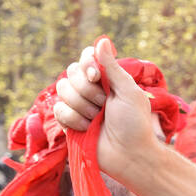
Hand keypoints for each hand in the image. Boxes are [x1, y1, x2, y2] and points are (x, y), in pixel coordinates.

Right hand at [52, 37, 159, 183]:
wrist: (130, 155)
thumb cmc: (135, 124)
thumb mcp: (128, 92)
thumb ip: (112, 67)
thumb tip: (102, 40)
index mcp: (106, 80)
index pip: (85, 58)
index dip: (87, 65)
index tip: (97, 77)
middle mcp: (90, 89)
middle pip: (71, 73)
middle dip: (88, 91)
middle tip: (104, 106)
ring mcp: (78, 105)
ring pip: (62, 90)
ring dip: (83, 107)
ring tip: (98, 120)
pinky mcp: (69, 121)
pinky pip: (60, 110)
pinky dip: (75, 120)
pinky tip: (88, 129)